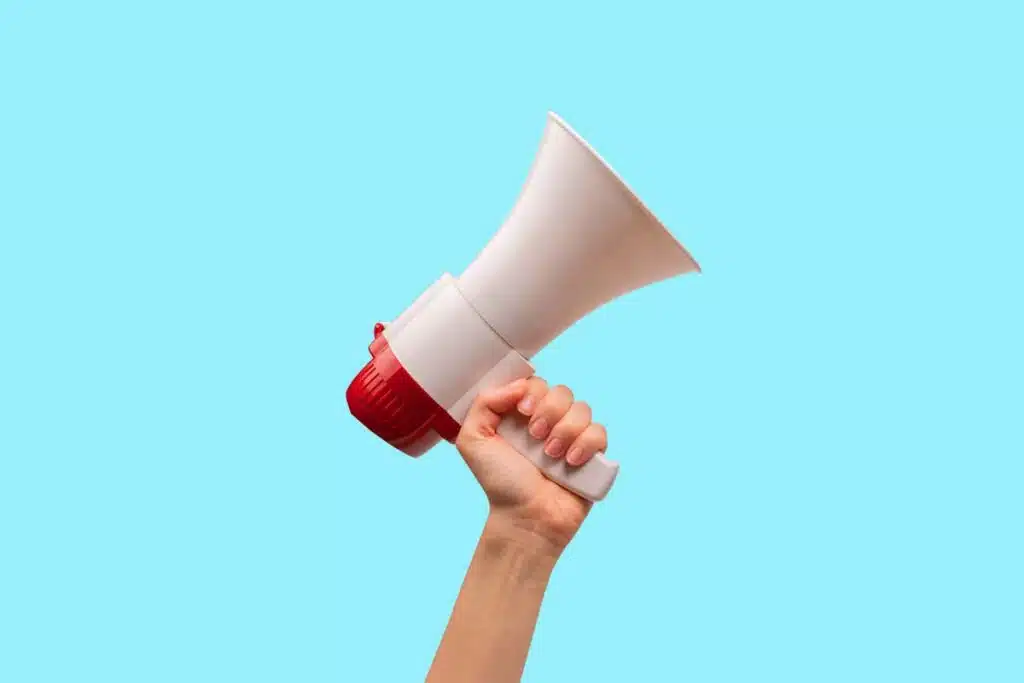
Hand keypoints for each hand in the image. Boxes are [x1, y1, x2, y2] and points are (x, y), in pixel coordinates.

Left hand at [455, 377, 607, 550]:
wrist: (525, 517)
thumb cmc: (500, 482)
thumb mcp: (473, 440)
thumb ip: (484, 404)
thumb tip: (519, 385)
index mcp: (522, 415)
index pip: (536, 383)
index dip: (532, 391)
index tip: (522, 411)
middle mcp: (549, 421)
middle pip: (562, 391)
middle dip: (549, 411)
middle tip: (535, 436)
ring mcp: (572, 437)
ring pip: (582, 409)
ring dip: (566, 430)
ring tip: (551, 455)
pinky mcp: (592, 455)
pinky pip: (600, 432)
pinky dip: (585, 445)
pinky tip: (570, 462)